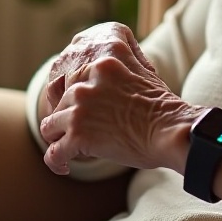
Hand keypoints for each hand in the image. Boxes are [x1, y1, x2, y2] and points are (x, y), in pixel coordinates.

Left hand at [39, 22, 196, 175]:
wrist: (171, 131)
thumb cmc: (162, 107)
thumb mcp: (142, 69)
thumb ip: (120, 62)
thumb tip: (109, 54)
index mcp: (103, 59)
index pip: (67, 69)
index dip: (65, 90)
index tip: (72, 105)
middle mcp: (87, 77)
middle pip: (58, 99)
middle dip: (66, 116)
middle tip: (79, 130)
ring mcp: (80, 106)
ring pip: (50, 124)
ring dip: (60, 137)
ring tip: (70, 148)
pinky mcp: (78, 133)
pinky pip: (53, 151)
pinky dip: (56, 161)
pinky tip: (64, 166)